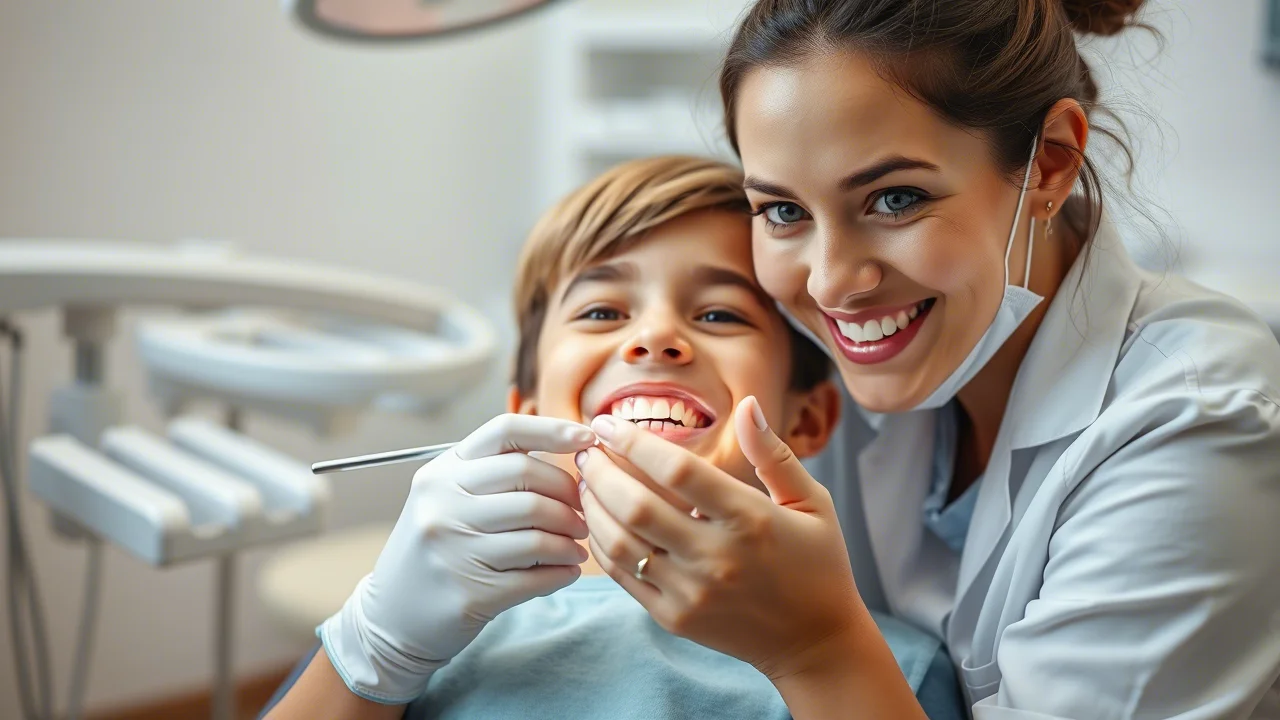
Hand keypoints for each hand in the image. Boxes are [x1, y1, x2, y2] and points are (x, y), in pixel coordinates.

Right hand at [320, 414, 594, 703]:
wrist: (391, 617)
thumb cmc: (437, 549)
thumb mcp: (448, 499)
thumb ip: (494, 475)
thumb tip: (571, 455)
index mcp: (442, 472)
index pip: (504, 431)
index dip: (552, 429)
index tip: (587, 438)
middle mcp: (443, 503)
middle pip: (528, 477)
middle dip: (568, 494)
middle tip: (582, 513)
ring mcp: (453, 548)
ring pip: (537, 531)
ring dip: (570, 540)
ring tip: (577, 545)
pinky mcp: (470, 592)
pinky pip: (535, 577)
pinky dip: (562, 572)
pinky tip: (567, 571)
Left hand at [576, 396, 863, 681]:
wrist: (815, 643)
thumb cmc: (817, 563)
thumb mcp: (812, 502)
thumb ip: (773, 454)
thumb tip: (748, 404)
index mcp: (750, 519)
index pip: (678, 469)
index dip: (634, 441)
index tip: (608, 423)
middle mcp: (717, 557)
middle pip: (637, 504)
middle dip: (601, 471)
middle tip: (586, 450)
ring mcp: (692, 592)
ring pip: (622, 542)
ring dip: (593, 506)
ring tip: (585, 481)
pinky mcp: (674, 618)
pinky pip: (623, 576)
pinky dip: (602, 544)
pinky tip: (597, 520)